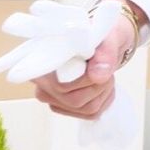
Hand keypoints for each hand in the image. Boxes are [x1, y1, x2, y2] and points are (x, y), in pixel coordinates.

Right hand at [30, 2, 138, 119]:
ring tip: (103, 72)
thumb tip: (97, 76)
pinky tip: (101, 84)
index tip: (98, 62)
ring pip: (85, 108)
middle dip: (100, 84)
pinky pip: (90, 113)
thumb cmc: (101, 36)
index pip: (60, 84)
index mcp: (42, 58)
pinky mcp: (63, 106)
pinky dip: (104, 99)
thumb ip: (104, 53)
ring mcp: (51, 96)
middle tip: (105, 65)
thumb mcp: (109, 36)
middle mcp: (41, 82)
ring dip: (104, 91)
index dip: (87, 78)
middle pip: (75, 99)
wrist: (103, 42)